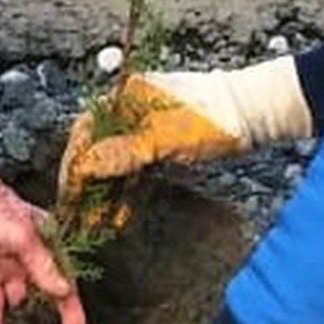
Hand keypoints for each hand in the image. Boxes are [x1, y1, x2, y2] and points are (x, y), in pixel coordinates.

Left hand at [0, 133, 86, 323]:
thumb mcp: (20, 236)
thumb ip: (41, 265)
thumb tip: (62, 290)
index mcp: (44, 241)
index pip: (63, 278)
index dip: (71, 307)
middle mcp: (27, 255)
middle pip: (43, 291)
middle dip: (49, 315)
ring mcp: (4, 263)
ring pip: (17, 298)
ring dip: (20, 318)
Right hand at [59, 57, 312, 199]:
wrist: (255, 115)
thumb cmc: (213, 118)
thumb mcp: (164, 139)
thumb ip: (123, 154)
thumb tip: (85, 167)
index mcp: (125, 98)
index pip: (85, 135)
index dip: (74, 167)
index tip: (68, 196)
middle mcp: (131, 112)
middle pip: (98, 152)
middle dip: (86, 187)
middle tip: (75, 217)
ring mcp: (148, 130)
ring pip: (116, 166)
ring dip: (104, 194)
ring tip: (94, 224)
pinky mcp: (164, 147)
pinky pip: (136, 172)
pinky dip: (126, 193)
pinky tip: (118, 215)